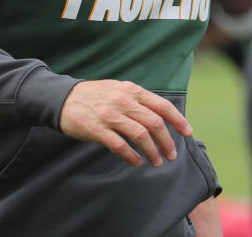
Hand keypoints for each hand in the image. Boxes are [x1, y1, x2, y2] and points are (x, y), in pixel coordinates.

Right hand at [59, 79, 192, 166]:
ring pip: (140, 135)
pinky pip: (120, 146)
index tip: (188, 133)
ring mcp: (110, 114)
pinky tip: (136, 162)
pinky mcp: (97, 129)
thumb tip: (160, 116)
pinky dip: (131, 156)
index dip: (178, 120)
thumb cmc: (95, 96)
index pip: (162, 106)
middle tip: (171, 155)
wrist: (63, 98)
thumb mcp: (119, 89)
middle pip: (154, 123)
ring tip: (156, 162)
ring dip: (152, 151)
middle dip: (167, 142)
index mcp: (132, 90)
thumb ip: (138, 100)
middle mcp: (123, 101)